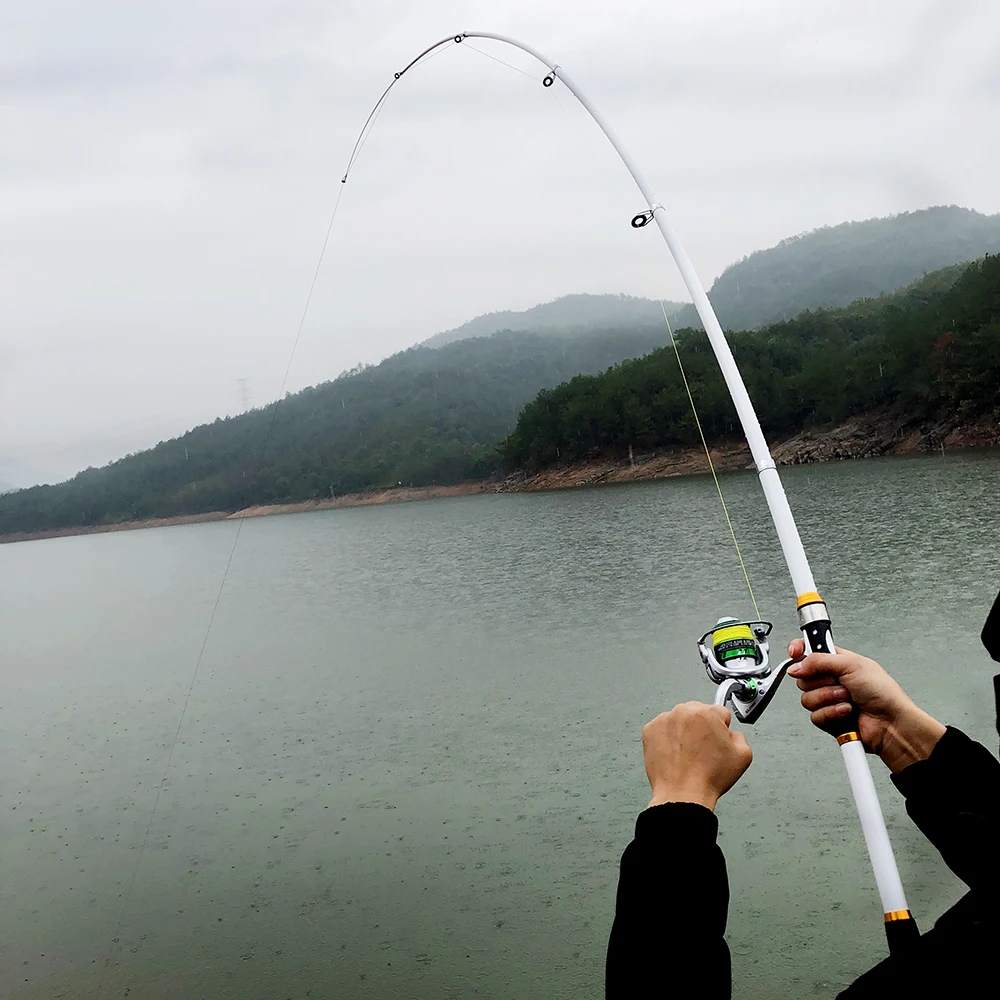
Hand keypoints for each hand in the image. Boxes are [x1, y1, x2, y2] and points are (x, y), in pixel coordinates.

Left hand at [642, 702, 752, 811]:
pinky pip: (663, 730)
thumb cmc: (708, 777)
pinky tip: (675, 755)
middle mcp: (683, 712)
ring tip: (688, 755)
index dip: (722, 729)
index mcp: (706, 713)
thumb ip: (739, 736)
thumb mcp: (743, 755)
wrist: (683, 794)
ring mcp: (664, 720)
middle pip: (698, 713)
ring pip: (680, 720)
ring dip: (684, 732)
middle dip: (702, 727)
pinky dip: (668, 739)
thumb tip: (730, 733)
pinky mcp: (649, 731)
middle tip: (703, 750)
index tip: (718, 740)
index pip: (720, 712)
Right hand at [787, 639, 945, 772]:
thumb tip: (796, 665)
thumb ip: (820, 661)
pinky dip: (831, 714)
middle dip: (821, 681)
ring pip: (807, 698)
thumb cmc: (883, 693)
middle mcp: (831, 680)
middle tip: (840, 683)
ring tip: (848, 699)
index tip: (795, 653)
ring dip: (829, 699)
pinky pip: (814, 716)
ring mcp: (829, 700)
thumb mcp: (852, 665)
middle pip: (803, 677)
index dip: (798, 650)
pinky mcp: (828, 719)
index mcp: (837, 661)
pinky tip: (846, 713)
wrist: (891, 724)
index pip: (809, 650)